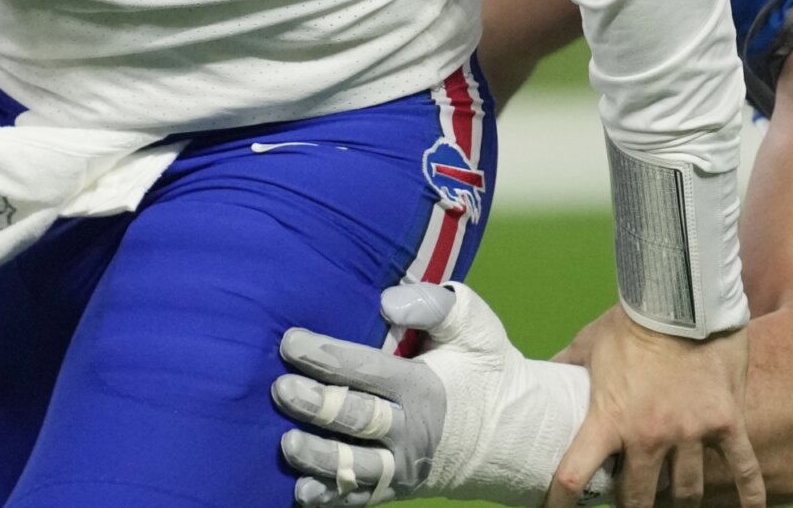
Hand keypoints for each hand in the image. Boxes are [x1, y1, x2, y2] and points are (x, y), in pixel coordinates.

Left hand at [275, 283, 603, 507]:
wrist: (511, 433)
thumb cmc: (481, 367)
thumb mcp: (473, 324)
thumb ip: (434, 304)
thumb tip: (386, 304)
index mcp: (425, 386)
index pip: (369, 370)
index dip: (328, 356)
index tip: (290, 341)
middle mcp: (411, 431)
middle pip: (357, 420)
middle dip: (316, 405)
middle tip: (281, 389)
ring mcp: (401, 466)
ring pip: (354, 467)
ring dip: (318, 458)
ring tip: (286, 444)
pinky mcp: (395, 488)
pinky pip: (361, 498)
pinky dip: (331, 498)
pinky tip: (302, 492)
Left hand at [551, 309, 759, 507]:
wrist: (682, 297)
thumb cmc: (632, 320)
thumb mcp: (589, 343)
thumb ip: (567, 366)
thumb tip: (542, 374)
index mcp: (609, 418)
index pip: (575, 476)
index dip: (560, 501)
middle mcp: (650, 435)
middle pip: (638, 499)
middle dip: (632, 507)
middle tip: (631, 502)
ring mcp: (691, 432)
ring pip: (685, 492)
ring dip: (677, 501)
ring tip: (672, 501)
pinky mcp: (726, 423)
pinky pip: (742, 470)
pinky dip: (747, 495)